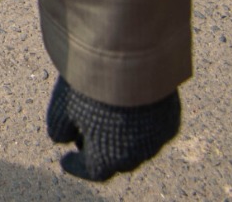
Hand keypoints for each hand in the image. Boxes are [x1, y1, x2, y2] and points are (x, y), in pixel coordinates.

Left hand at [46, 77, 180, 181]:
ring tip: (105, 124)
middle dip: (100, 153)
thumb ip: (59, 129)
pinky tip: (127, 112)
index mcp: (109, 157)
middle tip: (84, 139)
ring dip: (121, 141)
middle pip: (117, 162)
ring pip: (138, 148)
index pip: (92, 172)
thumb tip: (61, 139)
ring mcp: (158, 137)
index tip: (66, 161)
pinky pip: (154, 131)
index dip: (77, 167)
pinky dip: (140, 127)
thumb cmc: (91, 86)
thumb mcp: (62, 107)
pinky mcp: (172, 119)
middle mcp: (137, 154)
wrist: (130, 59)